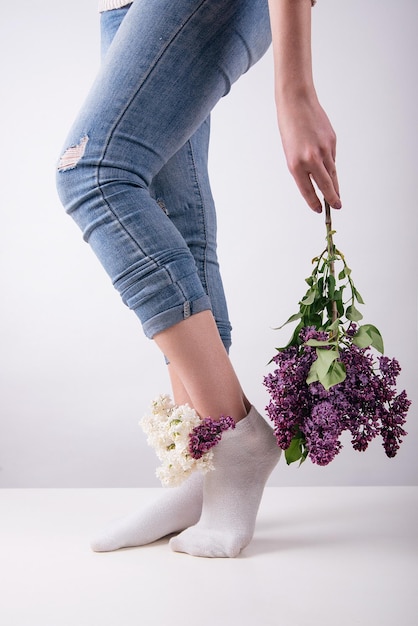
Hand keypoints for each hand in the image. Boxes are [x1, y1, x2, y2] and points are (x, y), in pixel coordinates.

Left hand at [277, 92, 340, 212]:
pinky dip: (331, 165)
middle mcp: (311, 159)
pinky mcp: (332, 141)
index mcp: (296, 164)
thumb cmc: (290, 128)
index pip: (308, 190)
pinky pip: (332, 158)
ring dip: (335, 186)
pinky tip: (328, 166)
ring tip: (337, 196)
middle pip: (326, 185)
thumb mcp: (290, 153)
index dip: (314, 202)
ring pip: (332, 173)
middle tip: (336, 207)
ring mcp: (323, 150)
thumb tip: (319, 180)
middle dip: (332, 198)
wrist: (296, 103)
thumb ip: (304, 168)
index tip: (319, 210)